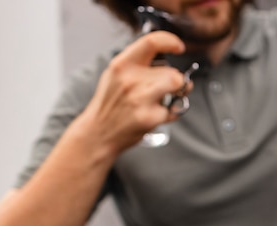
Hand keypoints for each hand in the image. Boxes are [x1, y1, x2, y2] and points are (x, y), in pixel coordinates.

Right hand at [73, 31, 188, 153]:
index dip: (170, 41)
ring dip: (177, 92)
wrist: (98, 132)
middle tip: (170, 86)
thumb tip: (168, 60)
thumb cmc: (110, 104)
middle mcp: (130, 79)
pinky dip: (170, 113)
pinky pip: (173, 109)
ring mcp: (140, 98)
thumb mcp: (116, 75)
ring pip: (176, 84)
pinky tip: (156, 114)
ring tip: (164, 98)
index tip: (178, 47)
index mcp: (122, 64)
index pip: (151, 42)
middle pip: (171, 70)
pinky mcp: (149, 117)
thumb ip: (139, 65)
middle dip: (176, 79)